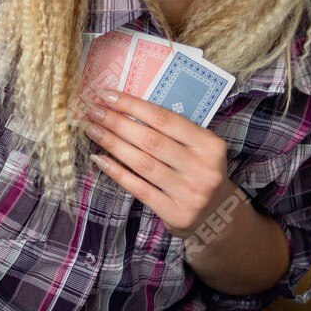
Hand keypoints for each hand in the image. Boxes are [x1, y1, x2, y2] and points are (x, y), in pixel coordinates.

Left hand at [84, 88, 236, 240]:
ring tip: (91, 130)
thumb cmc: (197, 172)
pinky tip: (99, 159)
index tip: (106, 96)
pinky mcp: (177, 213)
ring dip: (112, 144)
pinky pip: (140, 189)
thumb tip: (123, 108)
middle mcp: (203, 168)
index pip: (165, 119)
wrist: (218, 215)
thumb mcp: (196, 148)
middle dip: (117, 123)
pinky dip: (117, 173)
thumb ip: (170, 132)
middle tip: (92, 111)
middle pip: (150, 140)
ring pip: (143, 163)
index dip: (133, 106)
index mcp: (209, 145)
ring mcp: (190, 193)